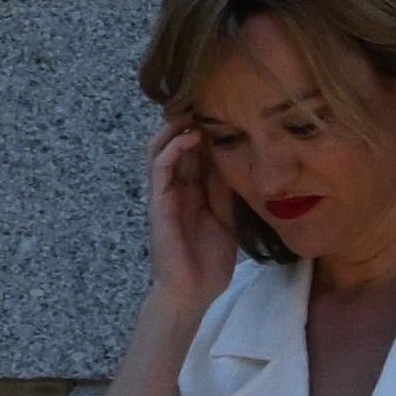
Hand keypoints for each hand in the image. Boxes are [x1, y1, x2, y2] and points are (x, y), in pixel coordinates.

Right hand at [140, 116, 247, 318]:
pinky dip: (173, 147)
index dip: (209, 130)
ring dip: (177, 127)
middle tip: (212, 100)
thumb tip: (236, 157)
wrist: (192, 294)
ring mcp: (165, 195)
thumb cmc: (208, 264)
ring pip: (161, 147)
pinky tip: (192, 136)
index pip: (197, 152)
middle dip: (192, 121)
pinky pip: (159, 166)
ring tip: (198, 112)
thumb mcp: (227, 219)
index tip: (230, 110)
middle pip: (177, 143)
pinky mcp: (158, 203)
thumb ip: (226, 190)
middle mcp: (176, 189)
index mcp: (193, 193)